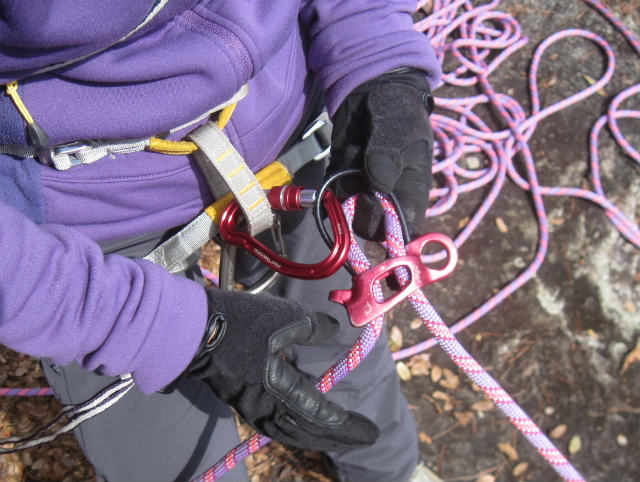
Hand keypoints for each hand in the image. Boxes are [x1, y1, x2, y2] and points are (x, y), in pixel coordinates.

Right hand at [187, 289, 378, 451]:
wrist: (192, 329)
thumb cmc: (239, 323)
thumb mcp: (284, 317)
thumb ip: (314, 327)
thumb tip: (334, 331)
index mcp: (278, 389)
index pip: (319, 415)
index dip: (346, 425)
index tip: (370, 431)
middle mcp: (264, 406)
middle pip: (304, 432)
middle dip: (335, 437)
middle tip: (362, 439)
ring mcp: (249, 405)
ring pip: (287, 431)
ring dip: (313, 434)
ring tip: (335, 433)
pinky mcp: (240, 397)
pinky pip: (273, 421)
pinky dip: (293, 424)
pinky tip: (301, 414)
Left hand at [328, 67, 433, 240]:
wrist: (372, 89)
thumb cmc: (397, 109)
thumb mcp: (397, 126)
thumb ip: (388, 154)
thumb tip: (379, 185)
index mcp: (413, 191)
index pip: (404, 227)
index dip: (389, 229)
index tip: (375, 208)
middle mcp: (388, 198)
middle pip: (372, 228)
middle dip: (360, 209)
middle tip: (359, 179)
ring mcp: (363, 192)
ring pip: (348, 211)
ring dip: (345, 187)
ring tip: (355, 153)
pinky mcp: (343, 181)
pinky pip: (332, 194)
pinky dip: (332, 178)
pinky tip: (345, 153)